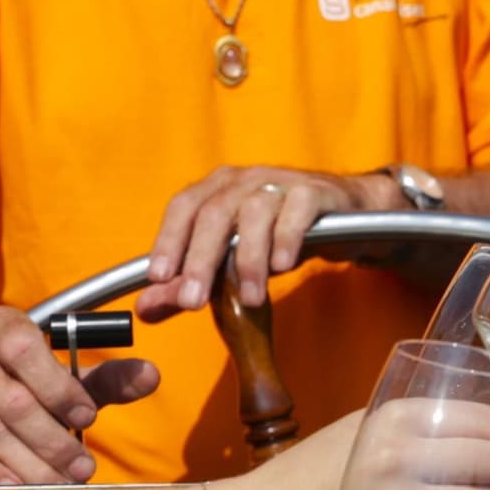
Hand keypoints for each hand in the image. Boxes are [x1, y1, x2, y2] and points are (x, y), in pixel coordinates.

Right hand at [0, 303, 159, 486]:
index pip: (31, 353)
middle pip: (15, 401)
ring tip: (58, 483)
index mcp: (1, 325)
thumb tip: (152, 376)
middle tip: (82, 469)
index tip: (87, 419)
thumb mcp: (53, 374)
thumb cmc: (7, 382)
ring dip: (29, 464)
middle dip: (54, 441)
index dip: (61, 390)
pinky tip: (12, 486)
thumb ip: (102, 379)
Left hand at [142, 166, 390, 317]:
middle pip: (214, 213)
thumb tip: (145, 310)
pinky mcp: (314, 191)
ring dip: (249, 259)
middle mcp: (244, 179)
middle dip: (200, 260)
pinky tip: (283, 265)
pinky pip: (297, 209)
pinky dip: (287, 237)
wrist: (344, 216)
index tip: (159, 277)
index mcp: (217, 189)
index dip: (168, 240)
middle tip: (193, 302)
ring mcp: (280, 181)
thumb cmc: (278, 235)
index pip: (183, 207)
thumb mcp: (231, 263)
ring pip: (255, 212)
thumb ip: (189, 285)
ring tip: (251, 298)